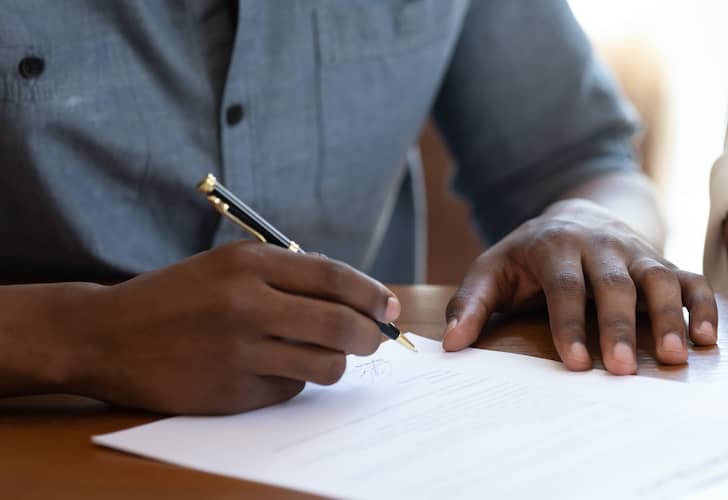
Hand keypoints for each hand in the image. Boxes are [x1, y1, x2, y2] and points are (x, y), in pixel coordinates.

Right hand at [65, 242, 396, 414]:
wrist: (106, 335)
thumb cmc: (178, 297)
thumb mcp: (227, 266)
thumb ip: (287, 274)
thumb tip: (356, 295)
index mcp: (248, 263)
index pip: (334, 277)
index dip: (371, 293)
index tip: (387, 305)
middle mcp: (246, 304)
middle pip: (340, 324)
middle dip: (369, 335)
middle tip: (374, 339)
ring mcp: (239, 351)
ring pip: (325, 364)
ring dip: (336, 363)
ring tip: (323, 356)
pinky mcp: (232, 391)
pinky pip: (290, 389)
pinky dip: (292, 381)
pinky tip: (268, 369)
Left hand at [442, 199, 717, 374]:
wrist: (578, 215)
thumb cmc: (530, 256)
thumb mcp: (493, 270)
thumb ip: (470, 303)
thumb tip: (451, 345)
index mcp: (556, 247)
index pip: (564, 286)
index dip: (569, 324)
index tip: (574, 363)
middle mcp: (601, 247)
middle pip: (614, 285)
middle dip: (618, 327)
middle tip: (621, 369)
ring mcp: (637, 253)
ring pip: (659, 280)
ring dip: (669, 318)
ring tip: (674, 357)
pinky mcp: (663, 263)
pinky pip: (690, 280)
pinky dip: (703, 307)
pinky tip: (708, 340)